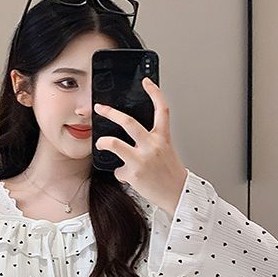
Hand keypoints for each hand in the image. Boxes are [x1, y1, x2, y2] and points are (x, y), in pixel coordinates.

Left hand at [93, 77, 187, 215]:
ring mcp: (141, 159)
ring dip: (104, 142)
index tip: (146, 82)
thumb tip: (132, 135)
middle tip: (100, 108)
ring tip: (100, 142)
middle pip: (128, 122)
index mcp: (162, 138)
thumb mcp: (165, 150)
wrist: (177, 194)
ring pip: (114, 144)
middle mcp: (152, 145)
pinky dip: (120, 174)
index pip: (161, 109)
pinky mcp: (133, 174)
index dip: (154, 92)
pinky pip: (118, 170)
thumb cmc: (170, 173)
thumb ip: (151, 140)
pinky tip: (127, 177)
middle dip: (111, 113)